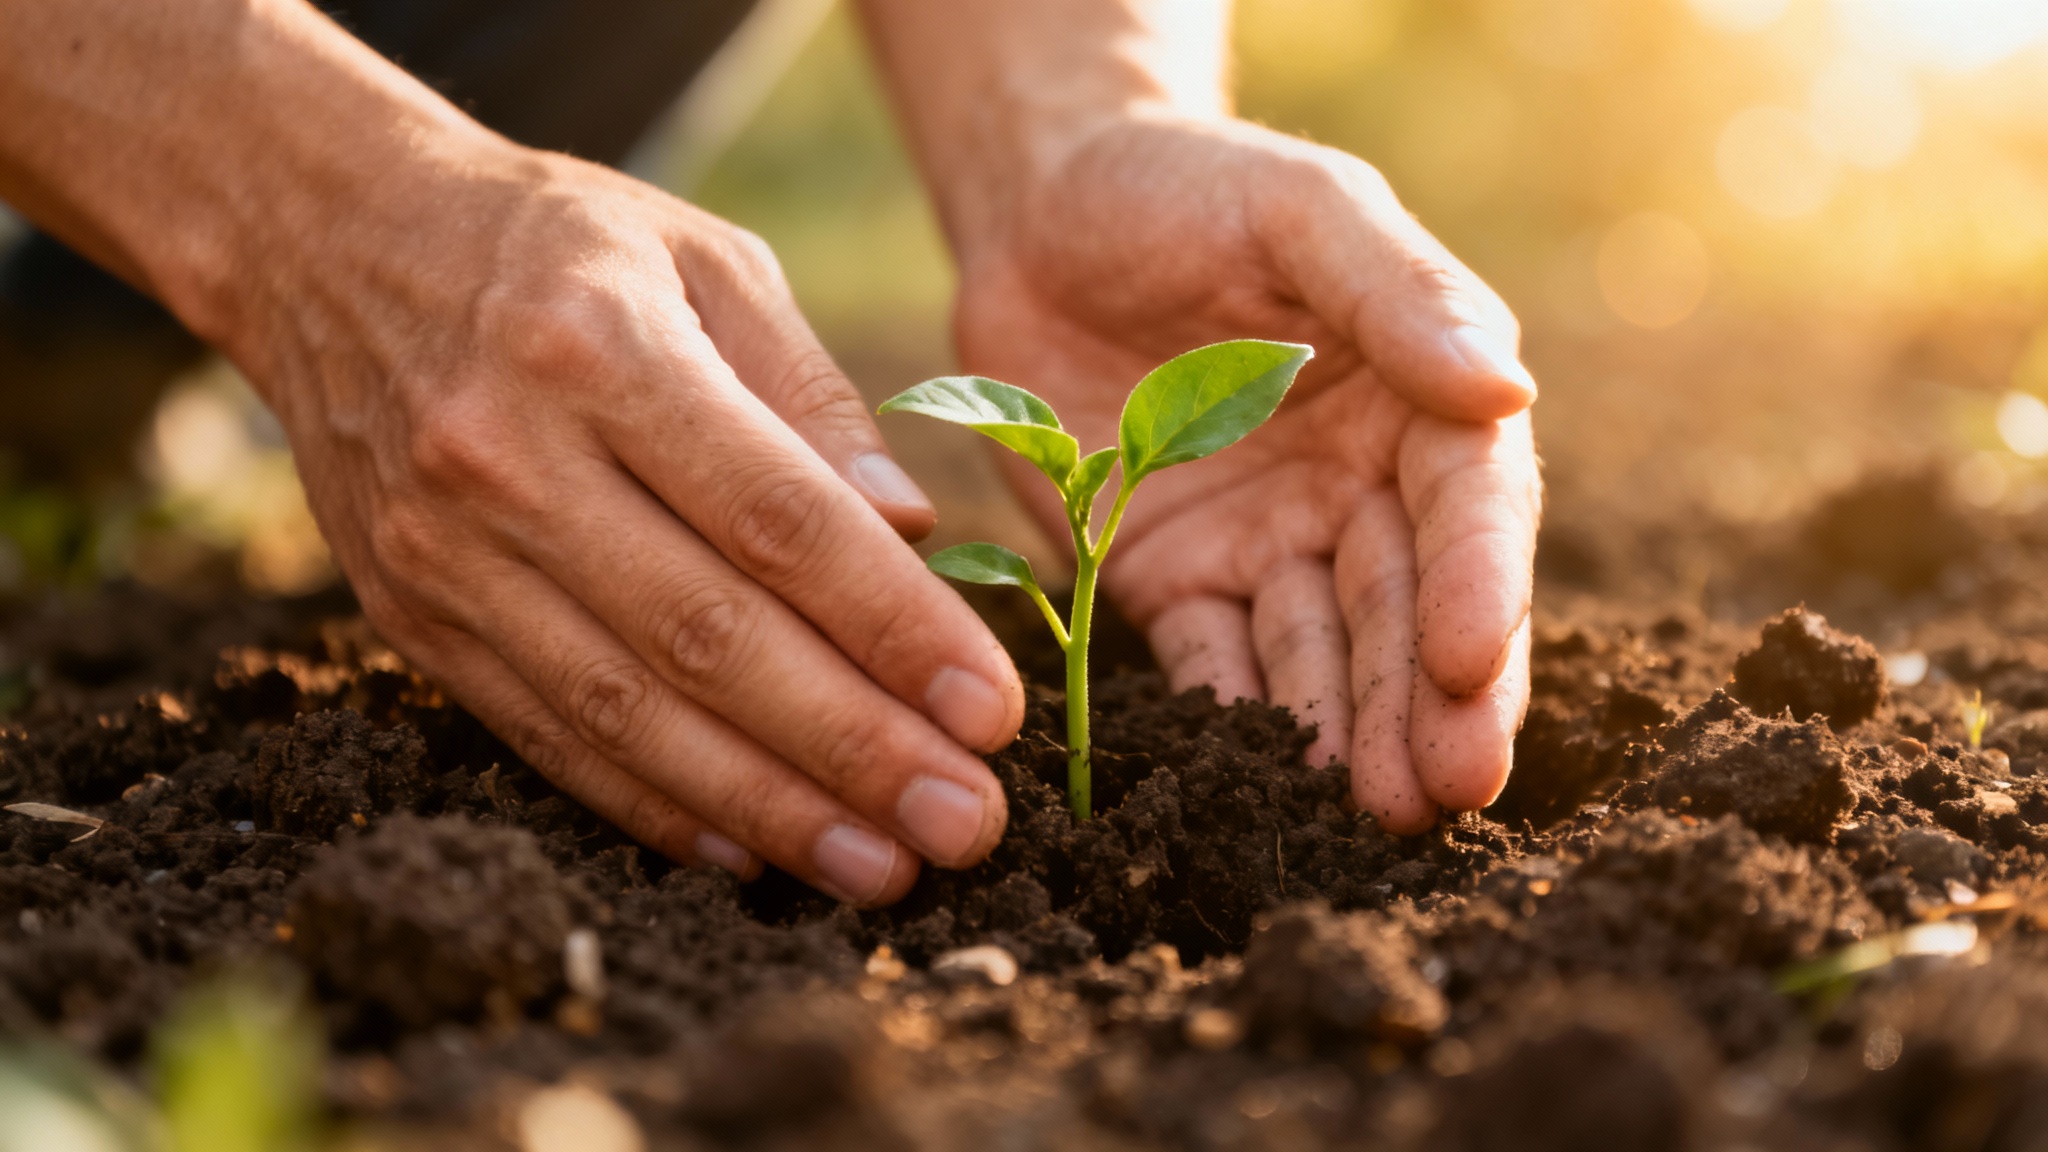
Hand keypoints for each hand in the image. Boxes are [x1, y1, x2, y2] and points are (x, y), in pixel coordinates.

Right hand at [236, 144, 1024, 902]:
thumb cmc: (559, 246)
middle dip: (852, 748)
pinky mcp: (413, 616)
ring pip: (627, 710)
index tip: (988, 708)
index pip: (777, 518)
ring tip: (879, 866)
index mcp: (604, 347)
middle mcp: (511, 457)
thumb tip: (913, 533)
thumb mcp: (704, 258)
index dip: (892, 626)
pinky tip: (749, 851)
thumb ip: (813, 396)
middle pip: (707, 637)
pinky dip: (651, 804)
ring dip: (766, 805)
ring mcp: (447, 550)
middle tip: (965, 825)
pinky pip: (545, 734)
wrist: (326, 246)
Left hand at [953, 117, 1538, 833]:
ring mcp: (1268, 543)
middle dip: (1431, 701)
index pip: (1468, 505)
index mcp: (1416, 398)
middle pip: (1407, 606)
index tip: (1469, 658)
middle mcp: (1357, 487)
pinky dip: (1235, 726)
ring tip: (1371, 815)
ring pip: (1323, 655)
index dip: (1478, 584)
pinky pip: (1212, 664)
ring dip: (1350, 735)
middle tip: (1446, 792)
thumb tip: (1506, 390)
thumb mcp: (1300, 207)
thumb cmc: (1185, 187)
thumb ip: (1399, 289)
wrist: (1042, 215)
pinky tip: (1253, 787)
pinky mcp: (1176, 581)